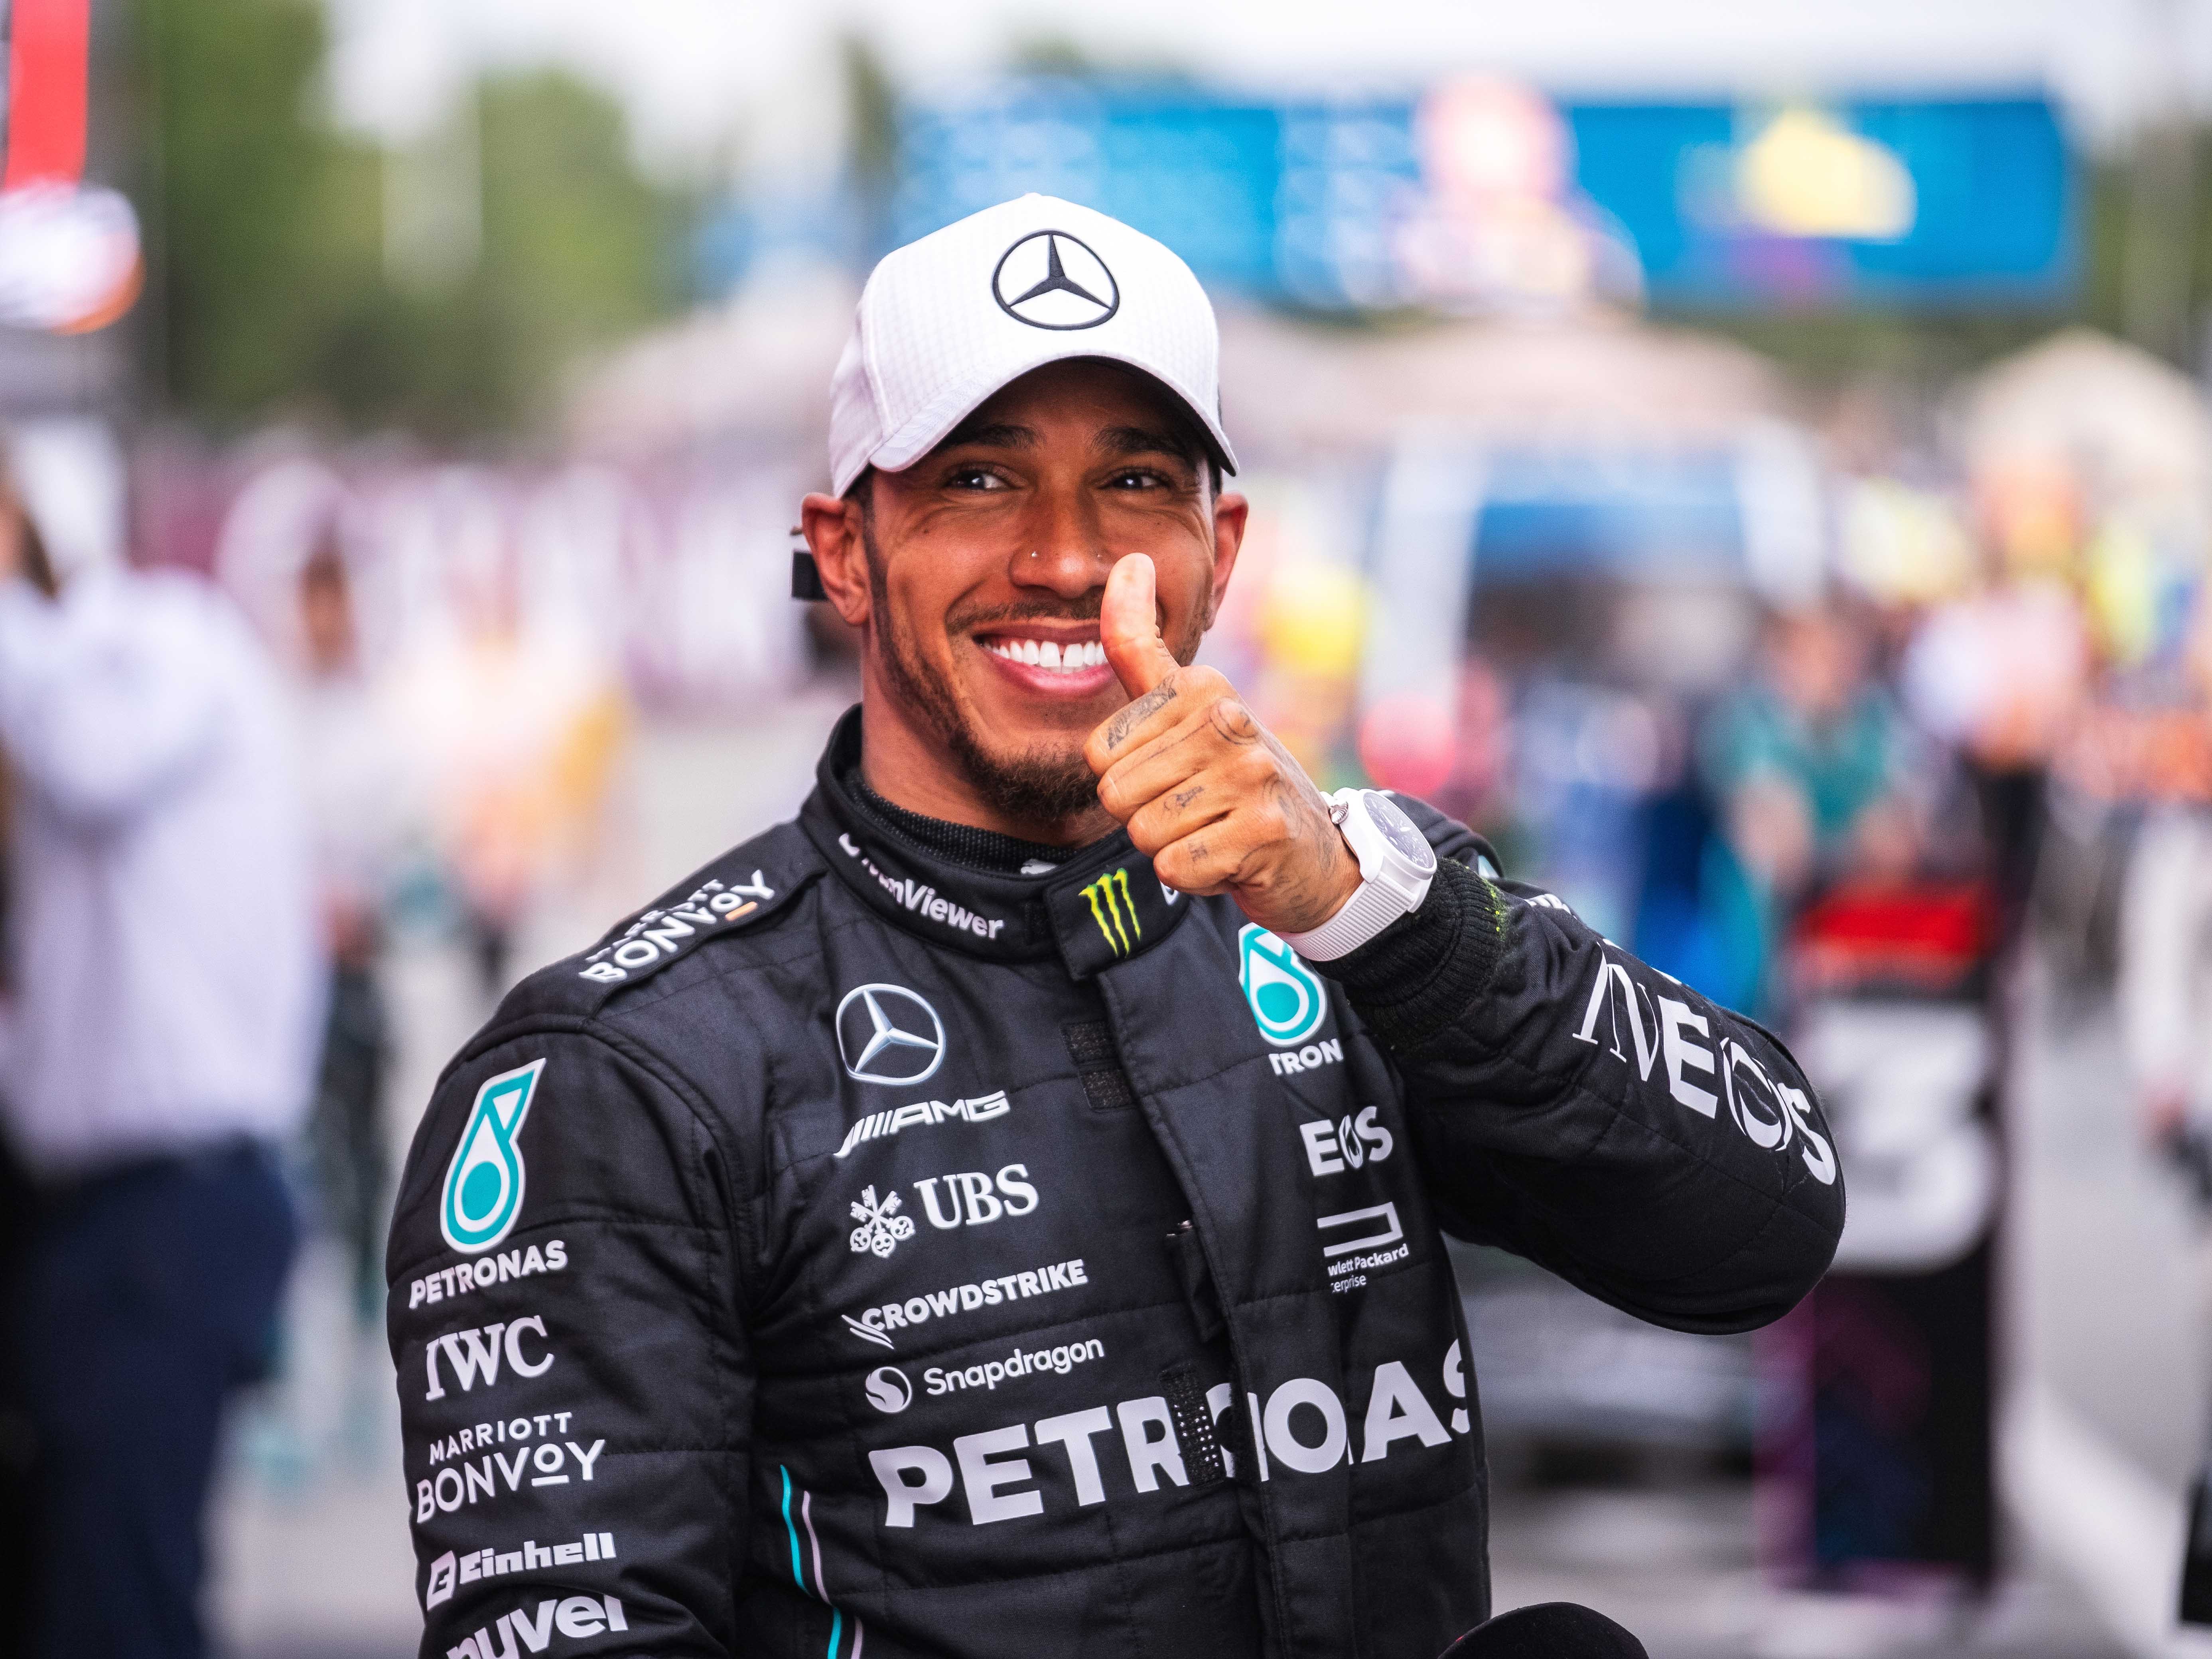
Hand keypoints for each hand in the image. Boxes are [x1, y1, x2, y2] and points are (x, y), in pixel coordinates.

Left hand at [1084, 553, 1360, 934]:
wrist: (1315, 854)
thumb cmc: (1235, 778)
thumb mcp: (1186, 706)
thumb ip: (1141, 643)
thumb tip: (1129, 560)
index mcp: (1203, 687)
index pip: (1098, 753)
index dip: (1127, 777)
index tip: (1177, 773)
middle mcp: (1230, 720)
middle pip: (1116, 794)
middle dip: (1146, 815)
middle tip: (1197, 808)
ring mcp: (1252, 775)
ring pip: (1143, 833)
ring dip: (1171, 845)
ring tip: (1215, 829)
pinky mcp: (1264, 832)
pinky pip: (1175, 867)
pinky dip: (1195, 875)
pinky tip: (1231, 857)